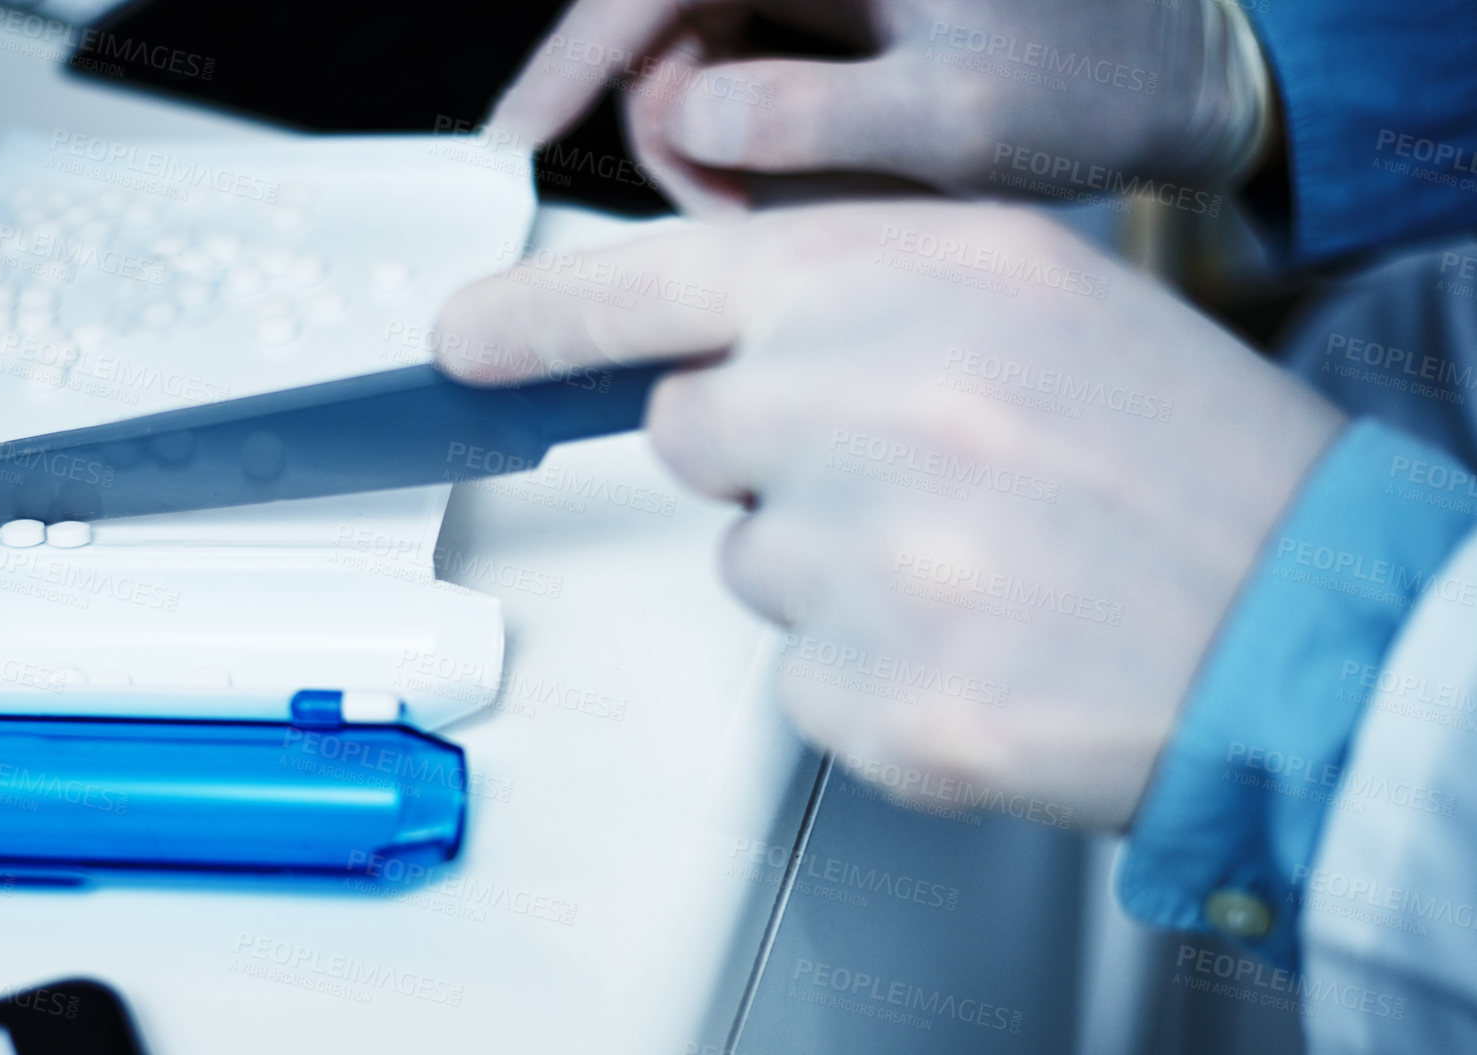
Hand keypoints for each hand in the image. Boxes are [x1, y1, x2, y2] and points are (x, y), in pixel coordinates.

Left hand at [434, 202, 1341, 828]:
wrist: (1314, 631)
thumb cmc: (1186, 470)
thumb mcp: (1035, 310)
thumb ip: (859, 311)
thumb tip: (712, 357)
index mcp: (929, 279)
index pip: (671, 281)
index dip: (548, 313)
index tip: (466, 341)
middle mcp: (883, 403)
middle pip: (696, 433)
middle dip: (776, 460)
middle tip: (920, 482)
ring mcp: (874, 559)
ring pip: (749, 567)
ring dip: (836, 573)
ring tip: (983, 568)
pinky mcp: (879, 698)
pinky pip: (797, 681)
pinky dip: (871, 676)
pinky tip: (983, 649)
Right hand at [491, 0, 1270, 215]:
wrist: (1181, 76)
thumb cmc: (1103, 80)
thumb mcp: (961, 121)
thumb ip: (814, 116)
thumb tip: (689, 121)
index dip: (574, 57)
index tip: (514, 135)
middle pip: (665, 15)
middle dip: (671, 121)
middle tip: (728, 212)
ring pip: (697, 45)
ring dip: (712, 135)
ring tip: (787, 201)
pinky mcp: (833, 0)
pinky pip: (745, 60)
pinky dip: (750, 127)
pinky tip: (804, 170)